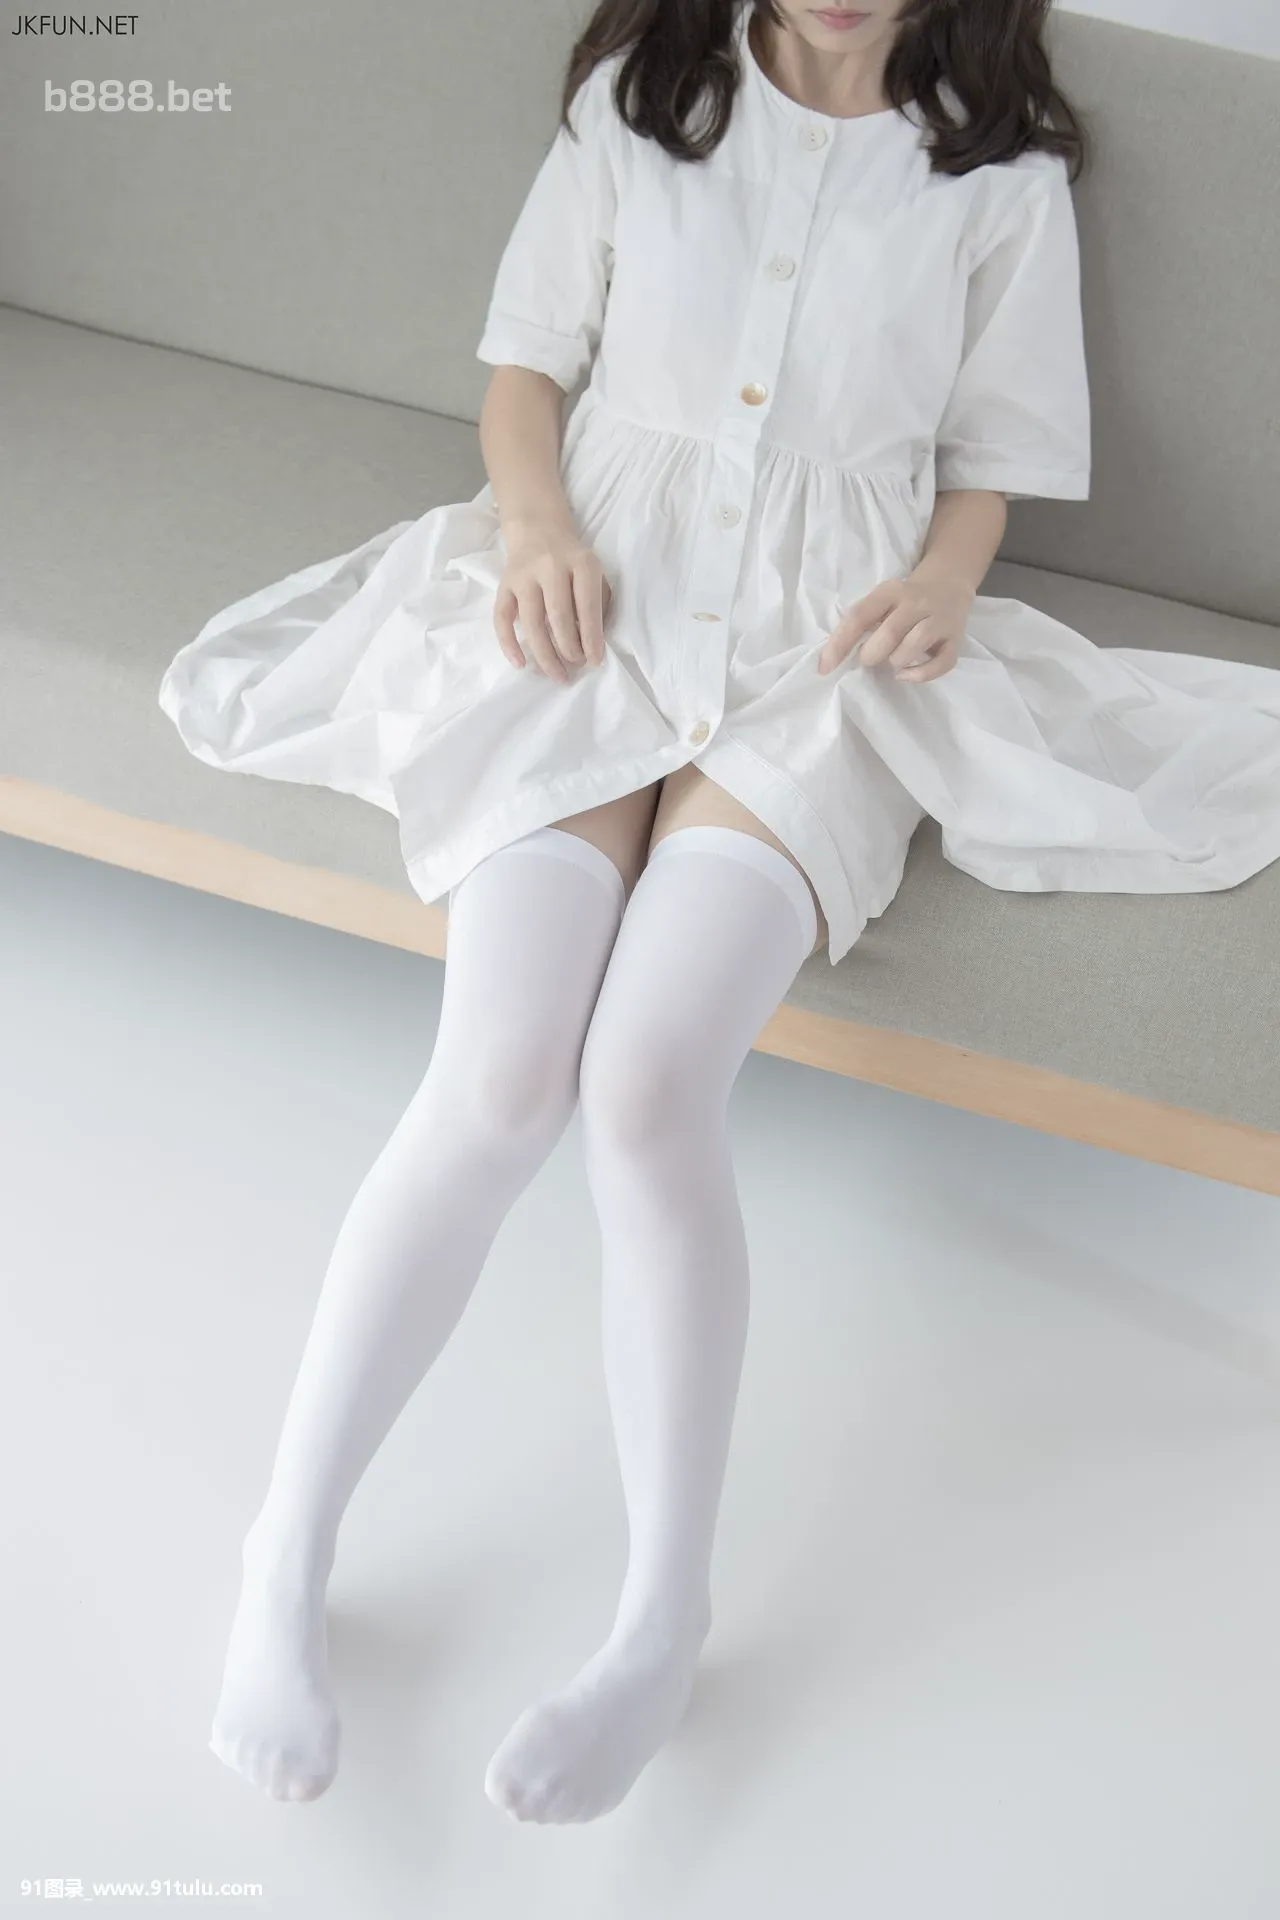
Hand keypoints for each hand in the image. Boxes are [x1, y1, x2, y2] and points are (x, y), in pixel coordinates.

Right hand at [493, 519, 612, 683]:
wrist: (539, 528)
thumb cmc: (573, 560)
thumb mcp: (596, 572)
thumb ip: (598, 604)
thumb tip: (593, 645)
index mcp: (581, 563)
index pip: (587, 607)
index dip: (592, 639)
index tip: (595, 662)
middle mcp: (551, 567)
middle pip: (559, 617)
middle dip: (569, 649)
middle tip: (576, 665)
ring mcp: (524, 575)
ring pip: (532, 622)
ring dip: (545, 654)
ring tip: (557, 675)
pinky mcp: (504, 584)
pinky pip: (502, 618)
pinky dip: (508, 644)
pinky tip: (520, 664)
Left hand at [816, 571, 972, 682]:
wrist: (949, 586)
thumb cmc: (904, 601)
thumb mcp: (881, 601)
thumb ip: (862, 622)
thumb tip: (832, 657)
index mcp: (890, 591)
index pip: (859, 616)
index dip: (839, 644)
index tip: (825, 668)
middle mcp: (916, 602)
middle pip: (888, 634)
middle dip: (872, 655)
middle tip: (869, 659)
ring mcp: (938, 620)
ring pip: (914, 646)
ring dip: (896, 661)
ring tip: (892, 661)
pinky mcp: (955, 639)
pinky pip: (941, 663)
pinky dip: (921, 674)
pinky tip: (907, 674)